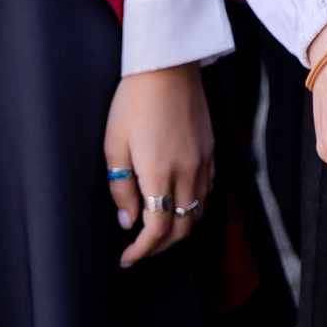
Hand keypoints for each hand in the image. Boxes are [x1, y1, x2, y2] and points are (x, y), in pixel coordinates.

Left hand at [103, 66, 214, 266]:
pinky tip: (176, 203)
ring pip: (198, 211)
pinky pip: (207, 190)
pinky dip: (193, 206)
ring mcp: (204, 161)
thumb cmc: (134, 103)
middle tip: (138, 251)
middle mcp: (189, 172)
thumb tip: (127, 221)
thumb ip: (121, 189)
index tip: (126, 258)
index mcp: (160, 174)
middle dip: (160, 247)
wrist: (168, 67)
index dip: (142, 251)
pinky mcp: (212, 150)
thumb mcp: (114, 147)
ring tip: (155, 231)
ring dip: (178, 227)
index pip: (157, 229)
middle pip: (183, 226)